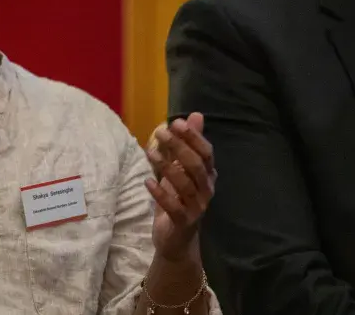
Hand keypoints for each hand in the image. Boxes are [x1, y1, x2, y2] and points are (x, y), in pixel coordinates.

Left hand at [146, 113, 214, 260]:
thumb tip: (196, 115)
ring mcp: (197, 208)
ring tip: (150, 153)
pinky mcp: (184, 222)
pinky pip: (174, 207)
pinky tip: (147, 181)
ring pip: (185, 185)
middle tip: (160, 132)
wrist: (176, 240)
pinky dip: (160, 194)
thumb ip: (188, 144)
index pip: (206, 153)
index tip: (176, 122)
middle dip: (179, 147)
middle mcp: (206, 190)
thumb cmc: (179, 200)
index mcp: (207, 176)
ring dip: (167, 167)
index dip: (193, 137)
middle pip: (196, 166)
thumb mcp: (182, 170)